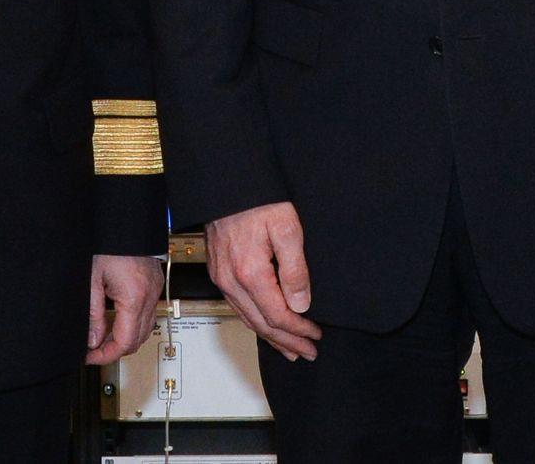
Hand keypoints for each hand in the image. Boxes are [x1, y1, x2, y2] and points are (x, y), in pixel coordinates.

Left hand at [86, 254, 165, 365]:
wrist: (125, 220)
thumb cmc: (109, 243)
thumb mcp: (92, 280)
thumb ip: (93, 314)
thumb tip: (92, 340)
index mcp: (134, 297)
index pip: (125, 342)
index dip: (106, 355)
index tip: (91, 357)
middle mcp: (150, 296)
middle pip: (138, 340)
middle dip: (115, 350)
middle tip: (93, 350)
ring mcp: (155, 290)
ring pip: (145, 329)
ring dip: (125, 338)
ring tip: (102, 336)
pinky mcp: (155, 284)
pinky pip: (148, 314)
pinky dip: (133, 323)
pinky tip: (116, 320)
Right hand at [206, 202, 322, 361]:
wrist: (227, 182)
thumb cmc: (257, 199)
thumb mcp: (287, 228)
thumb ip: (295, 269)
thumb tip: (301, 304)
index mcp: (251, 273)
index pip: (278, 316)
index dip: (298, 330)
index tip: (315, 336)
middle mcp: (232, 280)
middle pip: (261, 324)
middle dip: (286, 341)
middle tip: (307, 352)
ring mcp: (222, 277)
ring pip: (247, 318)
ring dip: (270, 336)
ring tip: (289, 348)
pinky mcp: (218, 271)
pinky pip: (237, 306)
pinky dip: (254, 321)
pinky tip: (264, 324)